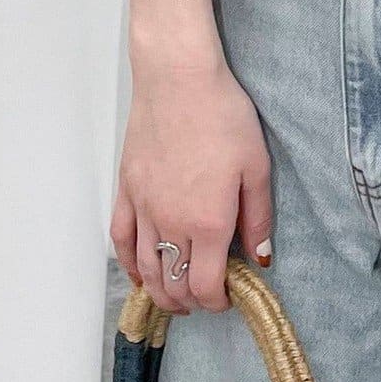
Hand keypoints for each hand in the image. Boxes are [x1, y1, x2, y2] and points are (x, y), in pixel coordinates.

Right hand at [111, 38, 272, 315]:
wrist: (179, 80)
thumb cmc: (222, 116)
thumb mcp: (257, 167)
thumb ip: (258, 218)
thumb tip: (260, 257)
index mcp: (208, 223)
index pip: (205, 285)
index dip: (216, 301)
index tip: (228, 296)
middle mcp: (171, 223)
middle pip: (173, 284)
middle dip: (191, 301)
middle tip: (205, 298)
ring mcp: (143, 208)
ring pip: (145, 269)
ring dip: (160, 291)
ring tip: (175, 297)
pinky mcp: (126, 190)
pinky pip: (121, 240)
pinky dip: (129, 264)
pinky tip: (139, 272)